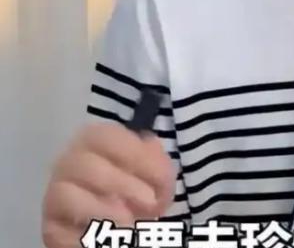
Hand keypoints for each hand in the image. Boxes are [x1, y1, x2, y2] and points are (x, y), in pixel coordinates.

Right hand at [41, 122, 175, 247]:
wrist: (115, 219)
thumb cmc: (135, 184)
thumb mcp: (152, 170)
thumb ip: (157, 162)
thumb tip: (157, 167)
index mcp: (95, 139)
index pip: (107, 136)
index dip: (138, 157)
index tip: (163, 181)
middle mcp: (69, 161)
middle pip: (86, 164)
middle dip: (123, 184)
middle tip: (149, 203)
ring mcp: (55, 194)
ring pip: (66, 195)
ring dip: (102, 210)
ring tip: (129, 223)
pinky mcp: (50, 227)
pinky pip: (60, 231)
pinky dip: (86, 237)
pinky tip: (108, 238)